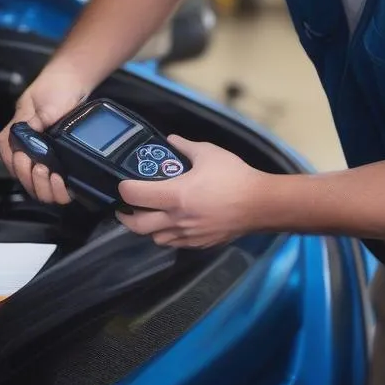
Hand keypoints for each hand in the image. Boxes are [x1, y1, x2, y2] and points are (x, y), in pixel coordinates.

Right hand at [0, 68, 89, 204]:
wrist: (77, 80)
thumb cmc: (56, 87)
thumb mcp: (42, 104)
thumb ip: (32, 122)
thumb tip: (26, 138)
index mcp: (19, 132)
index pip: (8, 154)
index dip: (16, 164)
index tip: (27, 160)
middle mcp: (31, 147)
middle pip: (22, 175)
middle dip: (29, 178)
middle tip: (41, 169)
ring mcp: (47, 155)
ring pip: (37, 184)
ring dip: (42, 186)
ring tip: (52, 176)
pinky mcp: (62, 161)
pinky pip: (55, 183)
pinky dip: (57, 188)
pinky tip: (61, 181)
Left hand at [116, 136, 267, 247]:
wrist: (261, 204)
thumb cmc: (234, 176)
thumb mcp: (208, 153)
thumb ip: (184, 146)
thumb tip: (170, 140)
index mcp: (176, 195)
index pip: (136, 197)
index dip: (124, 189)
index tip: (123, 184)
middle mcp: (177, 219)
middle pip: (138, 227)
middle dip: (126, 217)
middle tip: (125, 207)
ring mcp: (188, 235)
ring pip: (155, 238)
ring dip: (147, 228)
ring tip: (150, 214)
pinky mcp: (200, 244)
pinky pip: (174, 243)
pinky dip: (167, 234)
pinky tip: (173, 222)